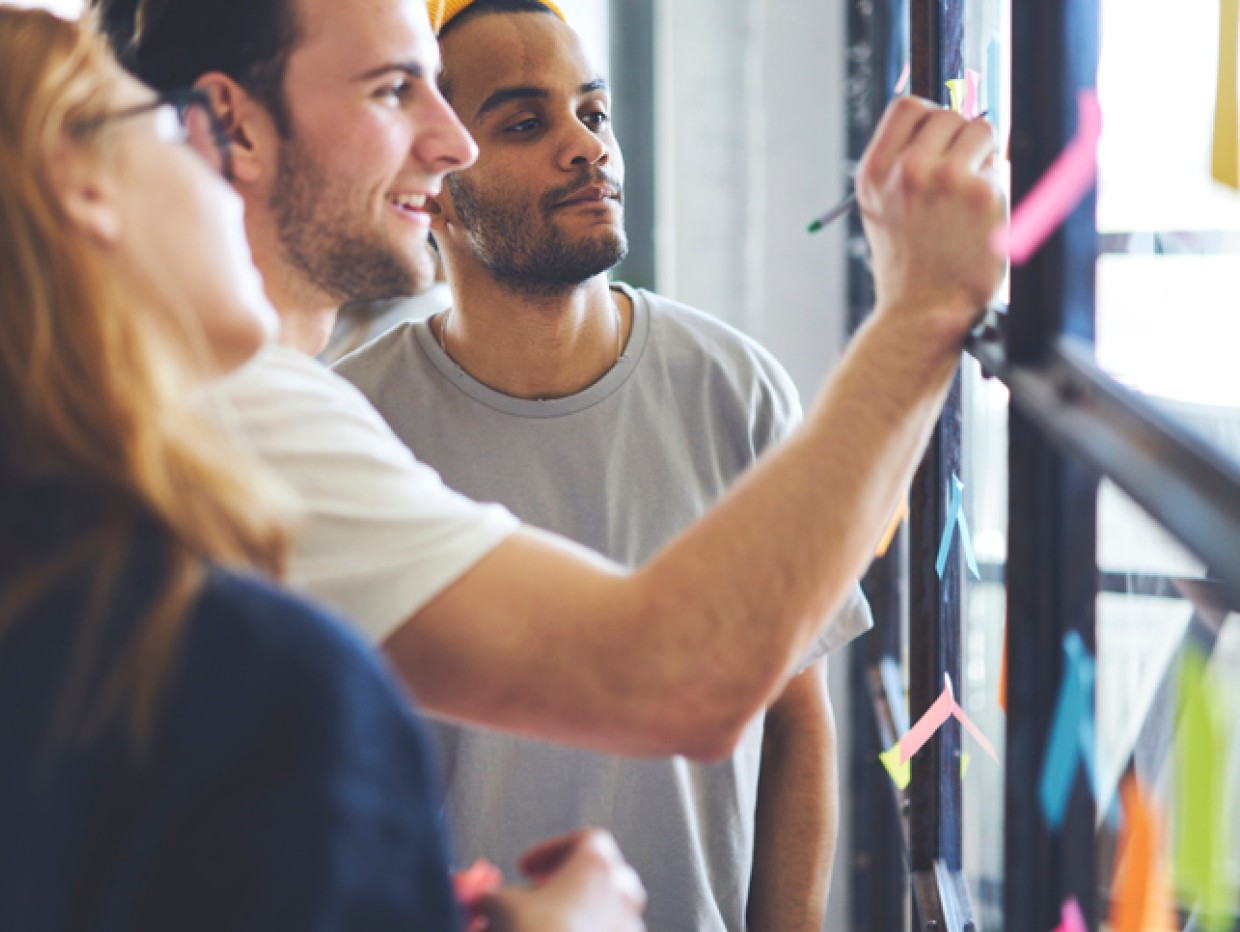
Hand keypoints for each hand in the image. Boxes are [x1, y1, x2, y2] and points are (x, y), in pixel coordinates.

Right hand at [479, 828, 645, 931]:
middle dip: (566, 883)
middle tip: (535, 897)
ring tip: (537, 928)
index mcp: (598, 866)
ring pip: (605, 911)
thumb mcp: (500, 906)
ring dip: (574, 914)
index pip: (586, 840)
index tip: (525, 869)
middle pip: (600, 874)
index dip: (552, 850)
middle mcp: (622, 893)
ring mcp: (629, 927)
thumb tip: (485, 900)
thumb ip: (492, 895)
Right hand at [855, 97, 1005, 335]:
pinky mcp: (982, 193)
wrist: (922, 310)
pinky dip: (995, 186)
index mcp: (875, 172)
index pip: (907, 107)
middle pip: (948, 115)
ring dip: (982, 156)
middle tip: (958, 178)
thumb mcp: (880, 208)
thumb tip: (940, 121)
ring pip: (981, 130)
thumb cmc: (907, 262)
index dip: (929, 119)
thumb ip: (898, 164)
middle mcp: (906, 170)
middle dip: (959, 140)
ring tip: (969, 196)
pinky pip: (999, 165)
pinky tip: (980, 217)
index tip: (939, 140)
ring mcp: (945, 178)